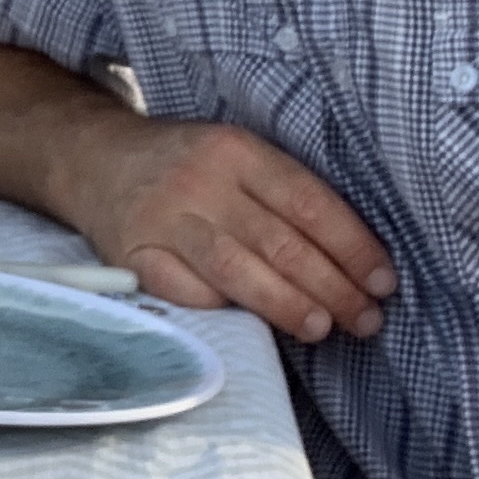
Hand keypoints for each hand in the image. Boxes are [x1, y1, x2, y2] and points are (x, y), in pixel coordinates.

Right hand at [60, 120, 394, 340]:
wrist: (95, 159)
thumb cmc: (185, 166)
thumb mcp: (234, 155)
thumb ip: (282, 196)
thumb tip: (354, 261)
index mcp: (236, 150)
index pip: (308, 202)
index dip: (352, 246)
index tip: (383, 281)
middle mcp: (200, 181)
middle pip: (279, 241)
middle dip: (332, 286)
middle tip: (366, 319)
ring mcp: (164, 218)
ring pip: (237, 269)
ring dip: (288, 304)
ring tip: (324, 328)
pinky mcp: (134, 254)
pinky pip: (186, 291)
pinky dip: (223, 309)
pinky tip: (254, 326)